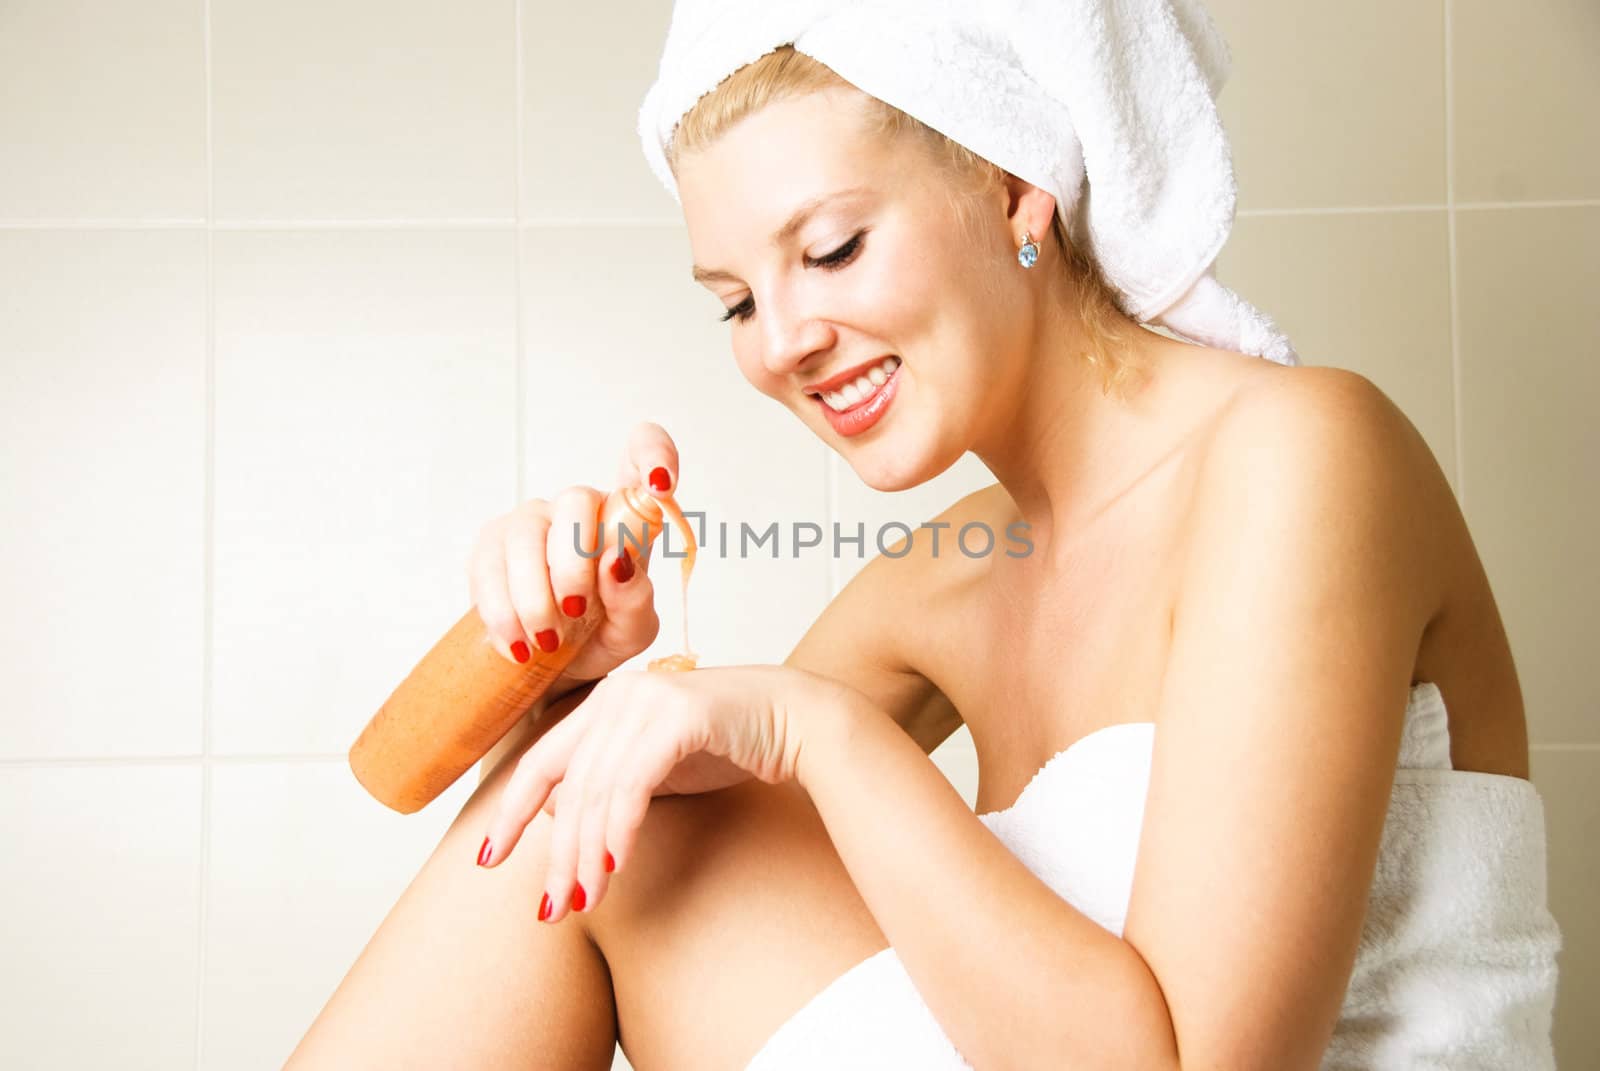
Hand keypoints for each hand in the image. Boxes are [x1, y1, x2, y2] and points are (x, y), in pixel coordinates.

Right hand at [466, 421, 679, 696]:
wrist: (549, 671)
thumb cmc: (600, 637)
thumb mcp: (631, 632)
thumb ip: (634, 600)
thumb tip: (616, 563)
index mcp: (624, 520)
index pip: (640, 460)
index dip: (653, 455)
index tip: (662, 482)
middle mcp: (578, 510)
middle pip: (575, 501)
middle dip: (572, 564)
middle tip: (573, 613)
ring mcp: (531, 523)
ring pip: (526, 535)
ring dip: (534, 596)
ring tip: (546, 640)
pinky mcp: (489, 547)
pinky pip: (488, 567)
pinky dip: (503, 613)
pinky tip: (517, 643)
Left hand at [475, 664, 842, 923]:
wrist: (795, 720)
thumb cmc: (728, 746)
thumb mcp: (654, 768)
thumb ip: (608, 785)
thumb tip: (558, 821)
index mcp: (603, 702)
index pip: (540, 762)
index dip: (510, 813)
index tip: (488, 859)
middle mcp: (618, 694)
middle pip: (566, 785)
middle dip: (556, 853)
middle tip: (551, 908)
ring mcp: (647, 699)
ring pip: (596, 789)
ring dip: (587, 854)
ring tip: (585, 901)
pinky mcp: (678, 715)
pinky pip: (634, 783)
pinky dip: (619, 829)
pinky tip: (615, 866)